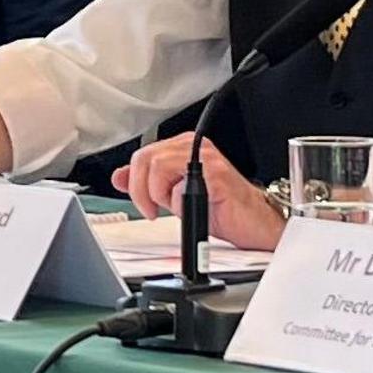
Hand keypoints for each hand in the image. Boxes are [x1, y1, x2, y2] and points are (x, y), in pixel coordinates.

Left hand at [121, 136, 283, 248]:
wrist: (252, 224)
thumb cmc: (221, 210)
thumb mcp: (174, 195)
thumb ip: (147, 183)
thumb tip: (120, 177)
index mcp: (184, 148)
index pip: (142, 155)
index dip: (133, 181)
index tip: (141, 201)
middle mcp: (194, 148)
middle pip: (145, 158)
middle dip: (141, 190)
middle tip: (152, 209)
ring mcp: (206, 159)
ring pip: (158, 167)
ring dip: (160, 195)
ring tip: (174, 208)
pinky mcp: (216, 175)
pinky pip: (181, 185)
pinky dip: (179, 204)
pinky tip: (192, 210)